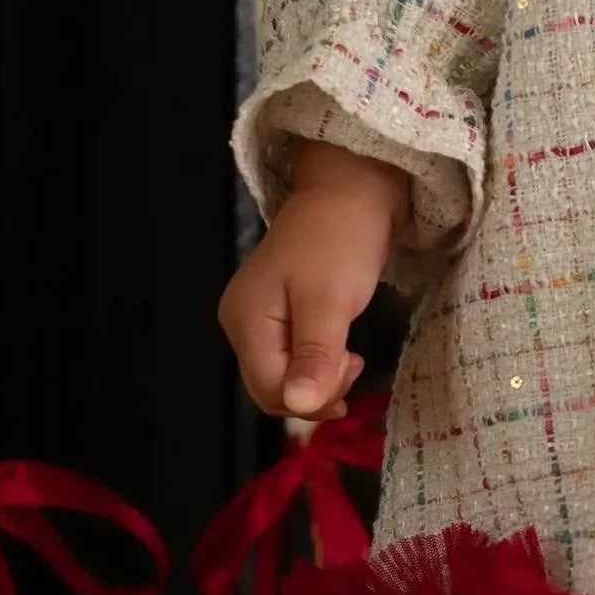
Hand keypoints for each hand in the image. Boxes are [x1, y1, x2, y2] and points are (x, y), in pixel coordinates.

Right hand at [217, 141, 410, 420]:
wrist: (352, 190)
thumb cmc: (341, 242)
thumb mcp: (330, 303)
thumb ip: (313, 357)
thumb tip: (298, 405)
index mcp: (245, 321)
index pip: (269, 389)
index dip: (311, 397)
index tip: (351, 373)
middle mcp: (240, 323)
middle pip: (270, 386)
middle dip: (313, 390)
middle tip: (354, 366)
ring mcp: (256, 317)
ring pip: (281, 375)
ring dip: (318, 378)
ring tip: (350, 357)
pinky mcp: (276, 312)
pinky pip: (290, 355)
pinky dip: (315, 362)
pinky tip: (339, 351)